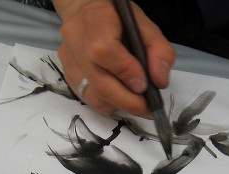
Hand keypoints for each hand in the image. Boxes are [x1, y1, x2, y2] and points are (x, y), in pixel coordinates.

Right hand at [53, 0, 175, 116]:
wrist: (84, 9)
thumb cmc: (116, 16)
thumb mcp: (145, 25)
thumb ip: (159, 51)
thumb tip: (159, 81)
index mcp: (96, 21)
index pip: (106, 53)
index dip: (128, 74)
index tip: (145, 86)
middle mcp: (76, 41)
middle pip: (100, 84)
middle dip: (129, 102)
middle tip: (147, 108)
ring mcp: (70, 60)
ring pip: (93, 97)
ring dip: (118, 105)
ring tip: (134, 101)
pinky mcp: (68, 74)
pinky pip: (87, 98)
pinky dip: (107, 102)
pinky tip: (118, 95)